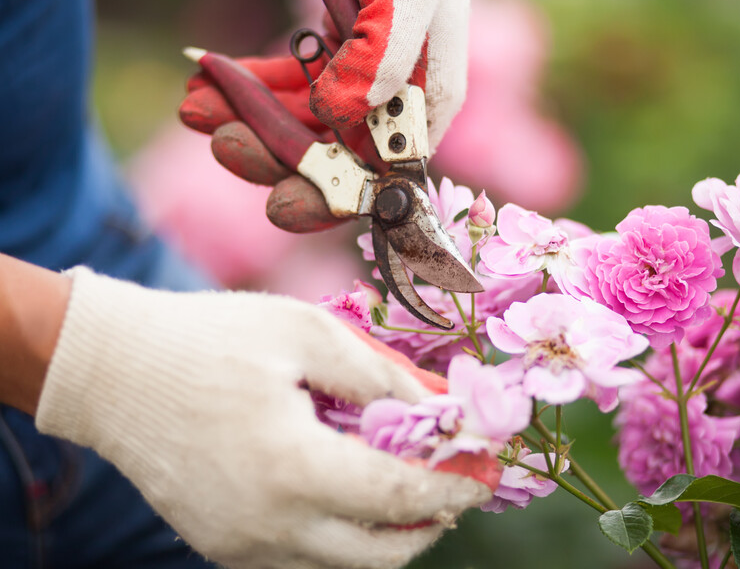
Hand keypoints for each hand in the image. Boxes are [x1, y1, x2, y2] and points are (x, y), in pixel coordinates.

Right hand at [35, 268, 490, 568]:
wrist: (113, 371)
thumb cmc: (209, 339)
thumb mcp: (304, 333)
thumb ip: (381, 376)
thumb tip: (443, 408)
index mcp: (292, 468)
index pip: (399, 497)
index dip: (454, 484)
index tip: (486, 470)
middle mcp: (269, 525)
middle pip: (382, 553)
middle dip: (433, 519)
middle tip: (454, 481)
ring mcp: (241, 545)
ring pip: (345, 565)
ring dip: (388, 532)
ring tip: (405, 483)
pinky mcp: (222, 545)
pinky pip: (303, 560)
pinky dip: (342, 536)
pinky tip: (347, 491)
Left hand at [179, 0, 469, 233]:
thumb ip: (383, 57)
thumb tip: (337, 118)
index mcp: (425, 99)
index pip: (383, 174)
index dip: (333, 196)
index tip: (279, 203)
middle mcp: (395, 101)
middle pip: (331, 155)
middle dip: (273, 156)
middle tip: (224, 144)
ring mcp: (359, 79)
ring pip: (298, 121)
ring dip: (245, 119)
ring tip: (195, 107)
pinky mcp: (329, 54)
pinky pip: (285, 82)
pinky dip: (246, 84)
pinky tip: (206, 79)